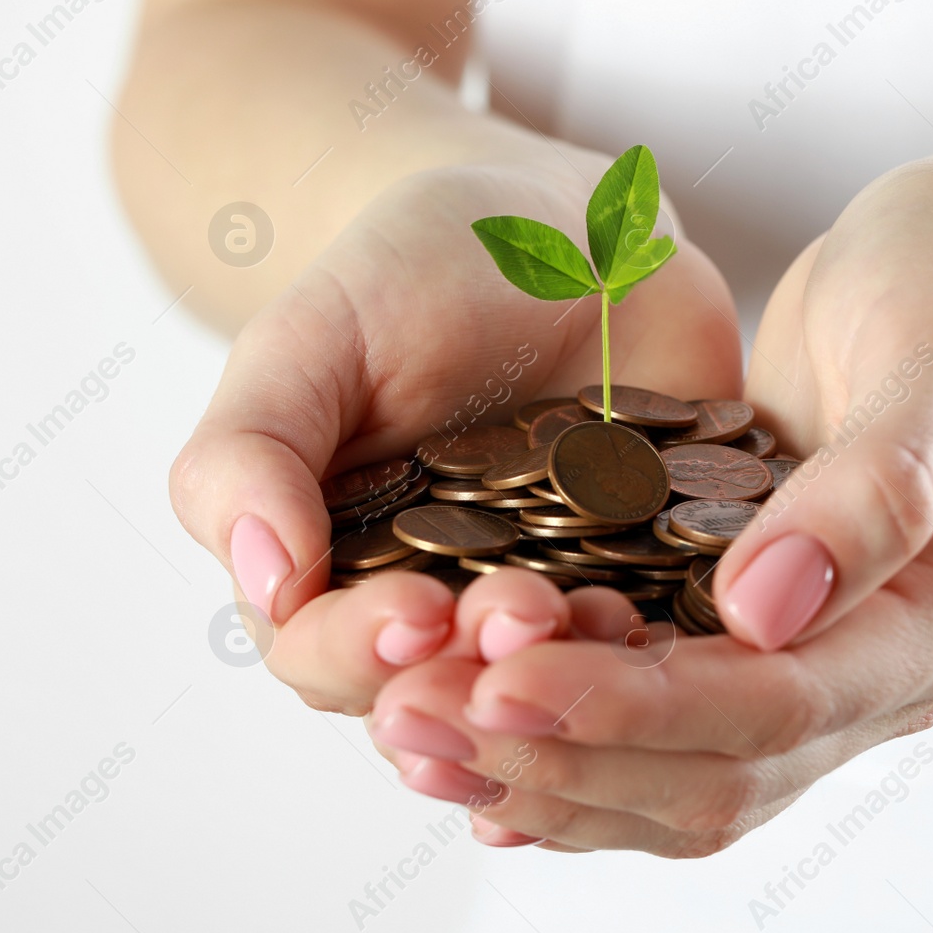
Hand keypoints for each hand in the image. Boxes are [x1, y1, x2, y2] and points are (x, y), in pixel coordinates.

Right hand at [173, 155, 740, 713]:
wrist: (565, 234)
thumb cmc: (413, 270)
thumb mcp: (311, 337)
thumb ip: (249, 452)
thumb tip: (262, 583)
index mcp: (328, 567)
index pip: (319, 656)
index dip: (359, 654)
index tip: (418, 610)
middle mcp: (430, 609)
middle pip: (437, 698)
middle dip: (476, 676)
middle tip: (527, 609)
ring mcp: (540, 606)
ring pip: (546, 697)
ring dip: (574, 687)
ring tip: (610, 618)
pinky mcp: (642, 591)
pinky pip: (651, 657)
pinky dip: (664, 660)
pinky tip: (684, 634)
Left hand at [366, 145, 932, 852]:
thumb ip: (876, 482)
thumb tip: (762, 613)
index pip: (783, 703)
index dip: (639, 706)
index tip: (505, 681)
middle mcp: (890, 670)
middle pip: (719, 773)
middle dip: (564, 755)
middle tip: (416, 723)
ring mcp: (828, 665)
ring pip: (681, 779)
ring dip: (547, 770)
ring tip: (414, 740)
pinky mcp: (764, 640)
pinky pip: (666, 730)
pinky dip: (573, 746)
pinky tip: (475, 746)